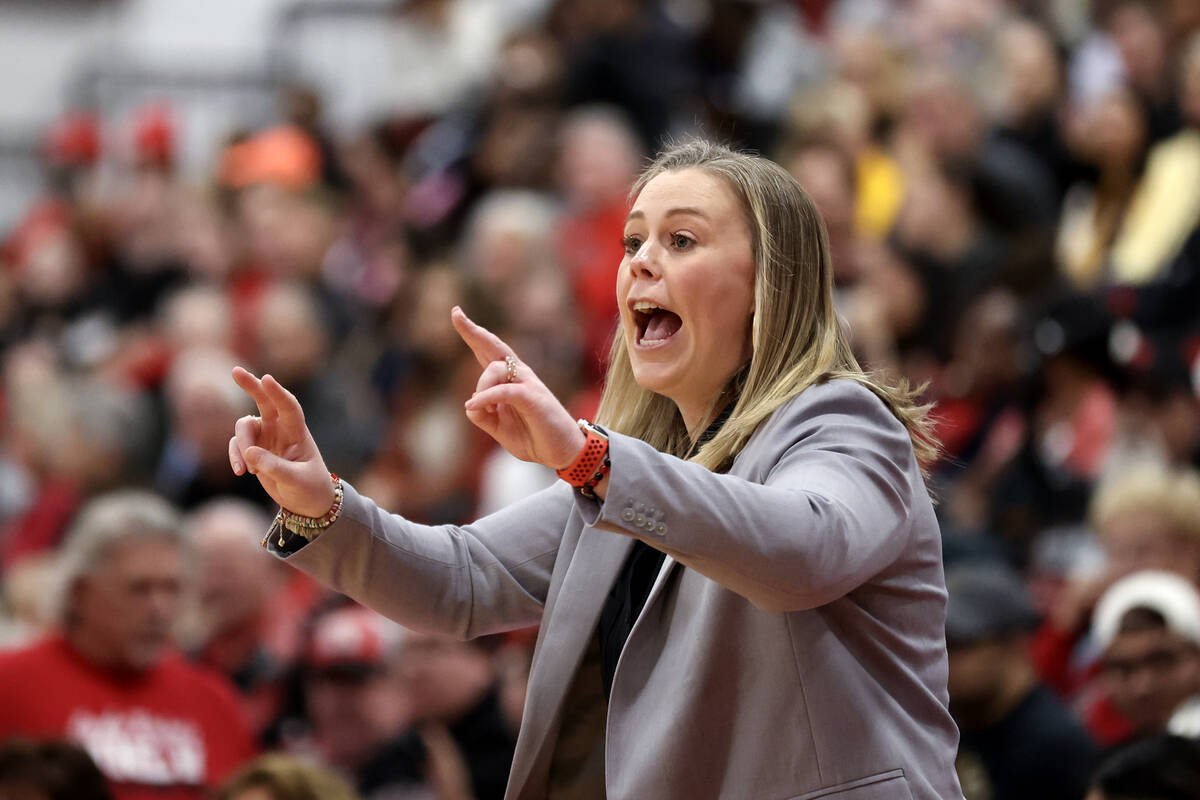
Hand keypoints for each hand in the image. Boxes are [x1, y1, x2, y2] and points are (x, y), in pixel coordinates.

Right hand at [228, 367, 335, 517]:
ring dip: (241, 445)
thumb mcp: (296, 480)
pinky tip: (241, 472)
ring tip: (249, 470)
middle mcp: (281, 430)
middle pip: (265, 401)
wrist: (308, 503)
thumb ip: (275, 467)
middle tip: (235, 371)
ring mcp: (266, 438)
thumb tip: (250, 453)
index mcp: (298, 433)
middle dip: (251, 385)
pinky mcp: (254, 450)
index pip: (289, 407)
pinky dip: (235, 456)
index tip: (267, 379)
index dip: (278, 392)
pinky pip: (237, 445)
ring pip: (244, 426)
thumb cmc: (310, 488)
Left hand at [451, 306, 584, 469]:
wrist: (564, 452)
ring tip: (484, 412)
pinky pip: (504, 391)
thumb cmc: (534, 437)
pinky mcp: (534, 399)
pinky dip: (486, 397)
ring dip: (481, 388)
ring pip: (494, 370)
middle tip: (456, 314)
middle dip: (473, 331)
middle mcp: (519, 376)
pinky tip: (475, 405)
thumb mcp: (500, 429)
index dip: (472, 334)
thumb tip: (469, 404)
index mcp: (510, 381)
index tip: (457, 314)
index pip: (488, 353)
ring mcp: (528, 385)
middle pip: (494, 347)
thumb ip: (483, 416)